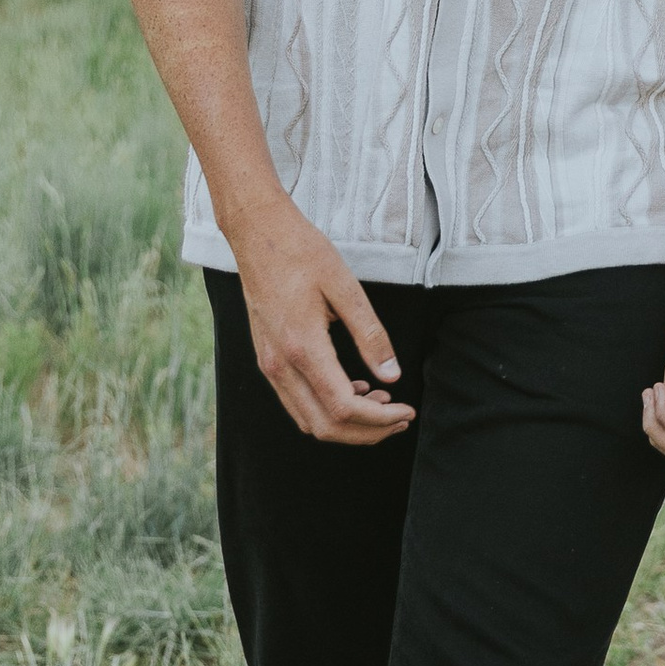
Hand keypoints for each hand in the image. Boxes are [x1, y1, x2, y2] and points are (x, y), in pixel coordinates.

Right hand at [232, 201, 413, 445]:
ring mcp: (269, 365)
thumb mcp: (346, 287)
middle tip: (401, 418)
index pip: (343, 407)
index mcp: (302, 347)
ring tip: (383, 404)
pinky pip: (297, 403)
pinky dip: (326, 409)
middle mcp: (280, 365)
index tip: (407, 411)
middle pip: (325, 426)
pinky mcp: (267, 359)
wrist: (257, 233)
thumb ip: (370, 334)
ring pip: (308, 421)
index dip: (379, 419)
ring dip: (347, 424)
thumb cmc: (302, 252)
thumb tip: (392, 376)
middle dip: (367, 432)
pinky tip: (354, 388)